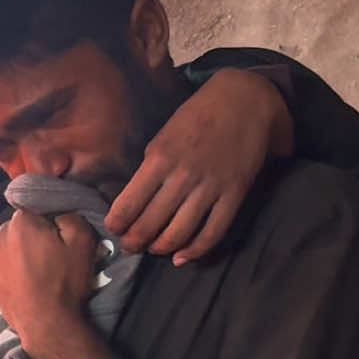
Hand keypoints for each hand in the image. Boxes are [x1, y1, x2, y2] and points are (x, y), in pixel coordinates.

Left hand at [0, 209, 98, 343]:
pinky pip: (6, 266)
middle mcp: (0, 237)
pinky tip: (30, 284)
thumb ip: (71, 216)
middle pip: (23, 228)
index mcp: (20, 222)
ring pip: (12, 247)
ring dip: (25, 254)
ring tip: (42, 273)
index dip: (52, 220)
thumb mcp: (82, 240)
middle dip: (36, 236)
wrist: (46, 324)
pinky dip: (16, 271)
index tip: (62, 237)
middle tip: (54, 256)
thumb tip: (59, 215)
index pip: (37, 208)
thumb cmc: (65, 281)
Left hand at [105, 69, 293, 264]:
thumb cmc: (197, 116)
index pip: (128, 205)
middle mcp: (182, 177)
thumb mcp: (163, 136)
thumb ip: (149, 169)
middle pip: (149, 225)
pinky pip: (212, 233)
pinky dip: (195, 251)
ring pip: (178, 234)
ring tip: (153, 249)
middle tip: (130, 245)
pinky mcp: (234, 195)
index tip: (113, 230)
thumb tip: (133, 201)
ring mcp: (210, 188)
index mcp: (159, 159)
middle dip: (134, 242)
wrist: (245, 100)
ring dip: (161, 248)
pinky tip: (182, 258)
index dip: (116, 225)